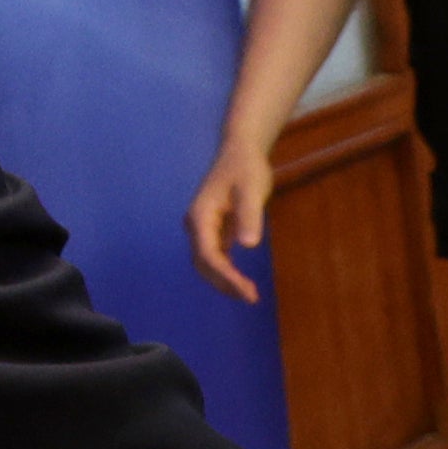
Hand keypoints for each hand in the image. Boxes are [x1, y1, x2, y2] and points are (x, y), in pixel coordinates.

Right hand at [185, 140, 279, 306]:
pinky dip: (225, 271)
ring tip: (248, 294)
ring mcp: (201, 228)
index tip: (248, 291)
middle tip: (251, 297)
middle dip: (225, 283)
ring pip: (206, 263)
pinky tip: (240, 280)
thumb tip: (248, 245)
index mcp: (201, 217)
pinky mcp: (211, 229)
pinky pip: (213, 256)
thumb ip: (248, 216)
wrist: (239, 151)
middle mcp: (196, 225)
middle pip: (204, 263)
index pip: (208, 255)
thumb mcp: (252, 190)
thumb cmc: (246, 169)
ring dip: (224, 280)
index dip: (226, 276)